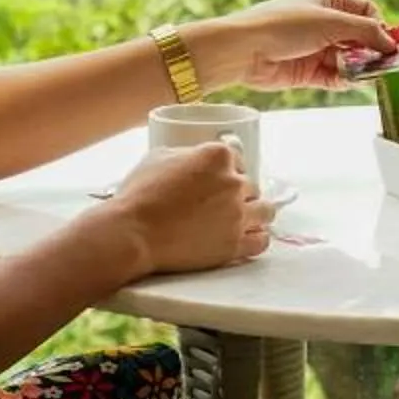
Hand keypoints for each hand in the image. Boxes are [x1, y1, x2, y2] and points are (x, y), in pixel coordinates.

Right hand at [89, 141, 276, 274]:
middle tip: (221, 203)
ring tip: (241, 219)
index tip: (219, 180)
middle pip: (251, 186)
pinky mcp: (235, 244)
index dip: (227, 170)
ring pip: (265, 211)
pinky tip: (247, 237)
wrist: (133, 233)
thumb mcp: (158, 157)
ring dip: (255, 214)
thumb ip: (186, 154)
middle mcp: (234, 183)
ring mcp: (238, 215)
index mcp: (218, 156)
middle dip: (238, 193)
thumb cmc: (139, 194)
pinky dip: (257, 238)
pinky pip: (262, 241)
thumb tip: (193, 159)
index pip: (237, 159)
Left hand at [205, 0, 397, 91]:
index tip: (393, 42)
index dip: (381, 25)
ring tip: (373, 76)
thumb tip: (390, 43)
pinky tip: (351, 81)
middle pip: (360, 37)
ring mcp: (315, 47)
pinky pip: (334, 76)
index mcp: (328, 0)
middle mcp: (323, 23)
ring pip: (349, 59)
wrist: (243, 50)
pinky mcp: (307, 71)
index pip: (365, 10)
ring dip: (361, 67)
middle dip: (374, 49)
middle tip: (390, 64)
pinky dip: (345, 80)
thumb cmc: (283, 25)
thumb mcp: (331, 22)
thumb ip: (365, 32)